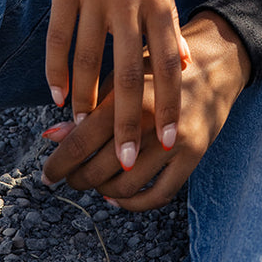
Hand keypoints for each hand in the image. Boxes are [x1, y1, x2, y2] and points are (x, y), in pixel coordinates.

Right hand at [39, 0, 188, 172]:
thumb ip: (167, 15)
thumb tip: (179, 59)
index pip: (166, 63)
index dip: (168, 103)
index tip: (169, 139)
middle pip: (129, 72)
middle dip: (129, 120)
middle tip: (128, 159)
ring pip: (88, 60)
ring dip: (86, 101)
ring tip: (84, 132)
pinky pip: (60, 36)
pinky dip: (56, 70)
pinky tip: (57, 96)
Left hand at [40, 10, 250, 210]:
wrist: (215, 58)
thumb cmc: (160, 64)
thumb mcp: (123, 75)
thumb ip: (90, 105)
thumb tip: (52, 137)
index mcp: (127, 95)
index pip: (81, 141)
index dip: (58, 163)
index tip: (46, 175)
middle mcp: (150, 121)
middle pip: (100, 168)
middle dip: (77, 179)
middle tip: (69, 177)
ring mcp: (174, 141)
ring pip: (125, 187)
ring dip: (102, 191)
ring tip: (94, 183)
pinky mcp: (194, 155)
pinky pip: (158, 195)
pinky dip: (134, 203)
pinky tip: (119, 196)